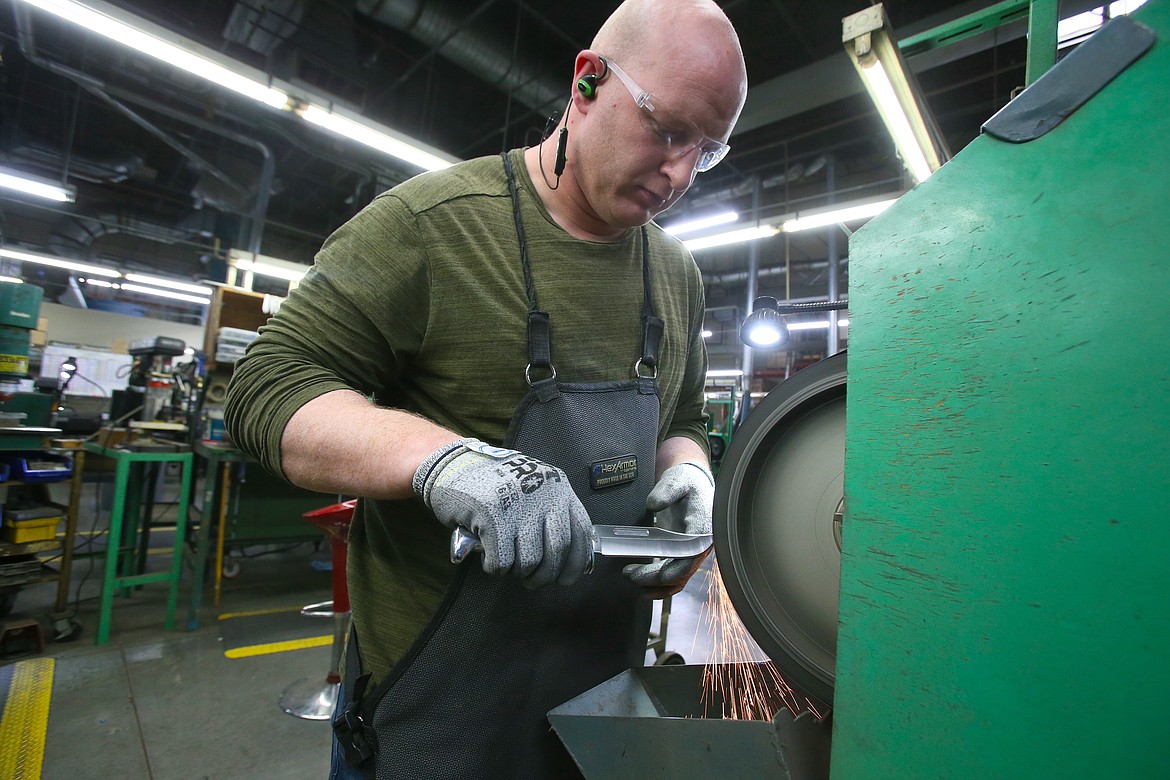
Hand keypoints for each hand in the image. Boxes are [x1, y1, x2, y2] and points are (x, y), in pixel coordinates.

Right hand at [413, 439, 592, 586]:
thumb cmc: (494, 484)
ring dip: (517, 572)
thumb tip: (565, 559)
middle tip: (533, 581)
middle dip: (545, 575)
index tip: (565, 578)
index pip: (581, 531)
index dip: (576, 562)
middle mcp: (543, 493)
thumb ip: (550, 514)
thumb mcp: (532, 487)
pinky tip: (487, 558)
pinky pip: (502, 562)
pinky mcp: (492, 516)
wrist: (453, 463)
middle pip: (558, 550)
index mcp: (557, 486)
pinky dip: (494, 568)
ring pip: (529, 561)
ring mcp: (518, 504)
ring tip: (505, 562)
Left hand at [623, 462, 714, 597]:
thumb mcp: (678, 480)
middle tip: (632, 574)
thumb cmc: (687, 482)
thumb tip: (653, 504)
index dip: (678, 569)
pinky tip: (641, 584)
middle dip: (656, 578)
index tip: (661, 576)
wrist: (691, 482)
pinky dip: (657, 583)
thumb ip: (666, 491)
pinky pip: (671, 574)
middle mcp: (699, 544)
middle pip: (681, 571)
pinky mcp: (679, 552)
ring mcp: (689, 551)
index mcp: (703, 528)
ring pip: (676, 577)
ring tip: (631, 576)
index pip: (693, 555)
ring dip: (654, 583)